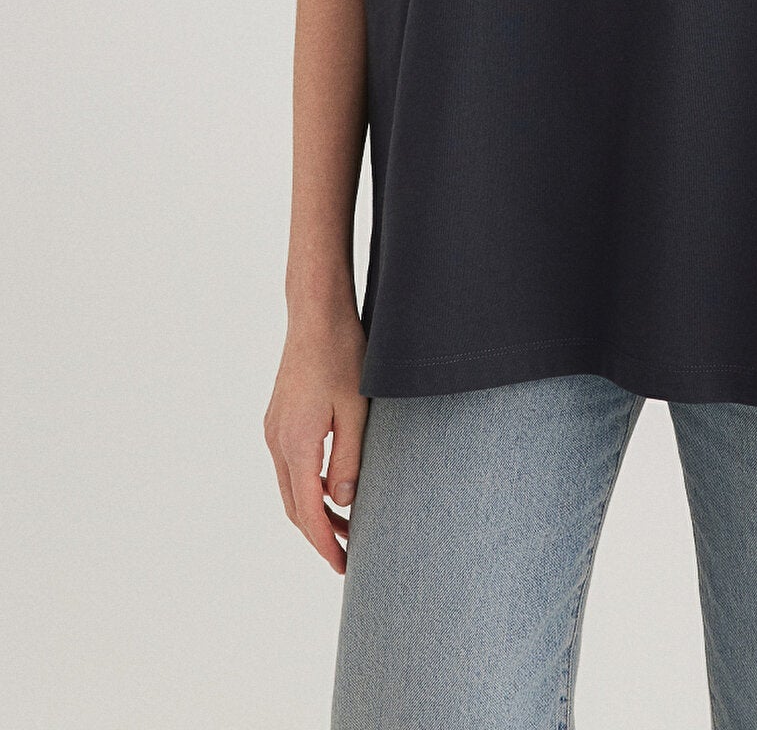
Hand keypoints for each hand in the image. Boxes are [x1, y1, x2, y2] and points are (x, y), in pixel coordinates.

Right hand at [264, 304, 368, 574]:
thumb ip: (350, 458)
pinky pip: (290, 467)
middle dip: (319, 535)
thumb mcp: (357, 409)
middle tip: (348, 556)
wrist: (316, 315)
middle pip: (294, 506)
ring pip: (290, 488)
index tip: (343, 566)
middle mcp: (277, 441)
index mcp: (296, 443)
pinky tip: (330, 489)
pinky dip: (307, 488)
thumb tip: (343, 501)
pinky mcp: (278, 418)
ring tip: (345, 528)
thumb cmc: (343, 355)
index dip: (325, 543)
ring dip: (314, 512)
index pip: (308, 511)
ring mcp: (274, 429)